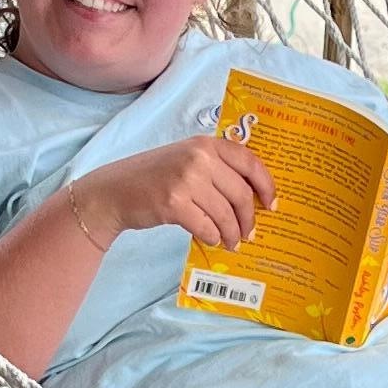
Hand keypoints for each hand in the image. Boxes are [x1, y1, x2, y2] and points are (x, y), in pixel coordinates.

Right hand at [71, 132, 276, 252]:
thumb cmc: (154, 177)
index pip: (249, 162)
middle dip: (249, 220)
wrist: (115, 191)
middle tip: (250, 234)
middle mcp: (198, 158)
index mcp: (205, 144)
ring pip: (225, 215)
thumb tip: (253, 197)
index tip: (272, 205)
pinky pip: (206, 227)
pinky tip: (212, 240)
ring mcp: (186, 180)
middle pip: (241, 194)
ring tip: (232, 243)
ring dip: (232, 234)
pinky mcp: (174, 203)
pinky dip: (213, 237)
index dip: (266, 185)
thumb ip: (216, 169)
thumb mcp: (186, 160)